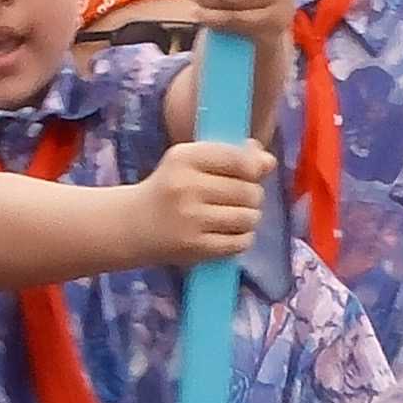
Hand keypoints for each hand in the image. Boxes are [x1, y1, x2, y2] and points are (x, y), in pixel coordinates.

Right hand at [138, 136, 276, 266]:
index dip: (254, 169)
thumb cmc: (169, 189)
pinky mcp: (195, 246)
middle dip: (252, 196)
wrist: (133, 225)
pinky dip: (243, 239)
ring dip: (249, 219)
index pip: (238, 159)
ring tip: (236, 217)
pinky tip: (231, 234)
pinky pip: (239, 242)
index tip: (250, 175)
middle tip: (240, 200)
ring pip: (248, 217)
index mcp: (185, 157)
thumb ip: (231, 156)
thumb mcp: (191, 163)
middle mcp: (186, 186)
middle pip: (248, 191)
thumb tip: (269, 161)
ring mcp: (190, 218)